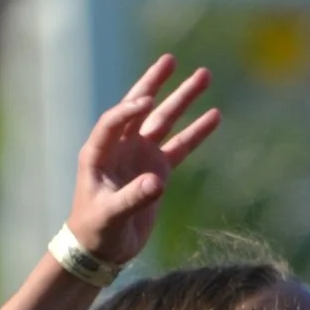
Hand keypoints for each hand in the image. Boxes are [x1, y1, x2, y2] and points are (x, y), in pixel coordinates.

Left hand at [65, 54, 217, 264]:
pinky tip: (214, 115)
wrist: (100, 249)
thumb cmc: (95, 230)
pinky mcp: (157, 170)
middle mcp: (120, 148)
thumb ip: (133, 198)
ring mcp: (140, 156)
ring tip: (204, 76)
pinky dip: (197, 132)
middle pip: (140, 109)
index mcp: (99, 153)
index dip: (128, 111)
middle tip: (172, 60)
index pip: (113, 122)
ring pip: (164, 121)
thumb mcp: (110, 215)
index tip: (147, 102)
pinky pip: (180, 146)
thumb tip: (157, 183)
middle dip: (156, 84)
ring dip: (183, 100)